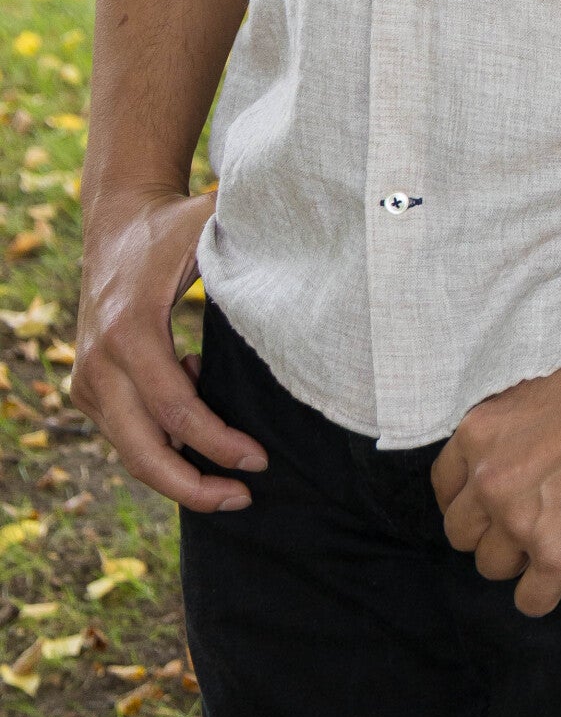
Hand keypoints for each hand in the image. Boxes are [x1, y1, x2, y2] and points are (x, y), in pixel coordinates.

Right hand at [72, 186, 266, 511]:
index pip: (176, 408)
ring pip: (131, 452)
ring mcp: (87, 379)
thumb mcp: (213, 226)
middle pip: (142, 452)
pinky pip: (126, 435)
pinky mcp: (87, 387)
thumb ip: (255, 246)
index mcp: (131, 329)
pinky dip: (165, 442)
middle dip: (193, 487)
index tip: (259, 460)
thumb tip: (317, 260)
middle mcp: (100, 363)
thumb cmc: (175, 225)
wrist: (116, 219)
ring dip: (181, 471)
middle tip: (243, 497)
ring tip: (233, 474)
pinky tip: (202, 419)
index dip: (218, 444)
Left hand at [431, 335, 560, 615]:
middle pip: (462, 534)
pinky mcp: (560, 555)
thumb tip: (515, 445)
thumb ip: (515, 422)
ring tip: (558, 539)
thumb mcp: (544, 381)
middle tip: (533, 520)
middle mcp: (490, 479)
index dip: (473, 497)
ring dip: (521, 560)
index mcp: (481, 431)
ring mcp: (521, 521)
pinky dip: (548, 592)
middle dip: (493, 531)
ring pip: (492, 568)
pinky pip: (532, 600)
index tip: (497, 501)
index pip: (445, 487)